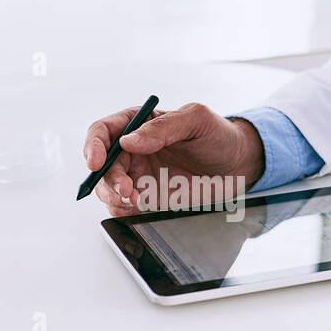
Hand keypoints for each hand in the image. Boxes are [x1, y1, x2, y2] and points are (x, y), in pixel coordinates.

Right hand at [81, 102, 264, 215]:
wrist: (237, 165)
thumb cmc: (218, 135)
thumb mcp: (196, 120)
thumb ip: (163, 127)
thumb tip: (129, 140)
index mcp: (138, 123)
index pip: (102, 132)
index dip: (93, 146)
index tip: (96, 163)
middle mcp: (132, 149)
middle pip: (101, 165)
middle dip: (107, 179)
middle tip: (127, 190)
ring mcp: (138, 174)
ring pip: (107, 188)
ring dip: (113, 197)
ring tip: (136, 200)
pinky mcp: (147, 196)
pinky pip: (122, 206)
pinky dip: (123, 210)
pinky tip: (140, 206)